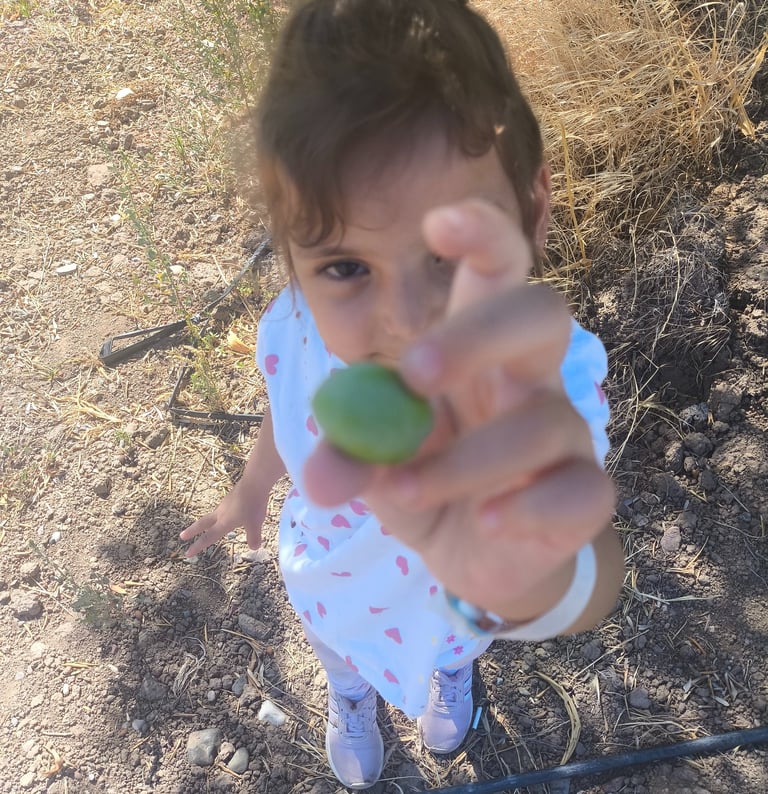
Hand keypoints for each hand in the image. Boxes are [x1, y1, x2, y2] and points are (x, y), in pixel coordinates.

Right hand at [180, 485, 266, 557]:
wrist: (254, 481)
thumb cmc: (253, 504)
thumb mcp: (255, 524)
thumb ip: (253, 537)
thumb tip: (254, 547)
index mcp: (224, 522)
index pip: (208, 537)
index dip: (197, 546)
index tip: (187, 553)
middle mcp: (221, 513)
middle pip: (202, 523)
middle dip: (192, 531)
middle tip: (182, 536)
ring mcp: (225, 503)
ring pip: (213, 514)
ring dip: (207, 521)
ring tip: (206, 526)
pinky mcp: (231, 495)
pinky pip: (224, 507)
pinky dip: (221, 513)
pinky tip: (228, 511)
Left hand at [303, 199, 615, 619]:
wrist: (471, 555)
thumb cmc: (426, 484)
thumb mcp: (375, 467)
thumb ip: (348, 458)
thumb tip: (321, 479)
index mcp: (480, 349)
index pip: (499, 268)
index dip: (481, 233)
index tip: (437, 222)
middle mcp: (532, 378)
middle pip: (541, 314)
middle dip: (479, 334)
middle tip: (415, 375)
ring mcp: (565, 434)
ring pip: (545, 420)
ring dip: (467, 459)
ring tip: (403, 491)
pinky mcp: (583, 495)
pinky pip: (581, 492)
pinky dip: (527, 507)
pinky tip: (487, 523)